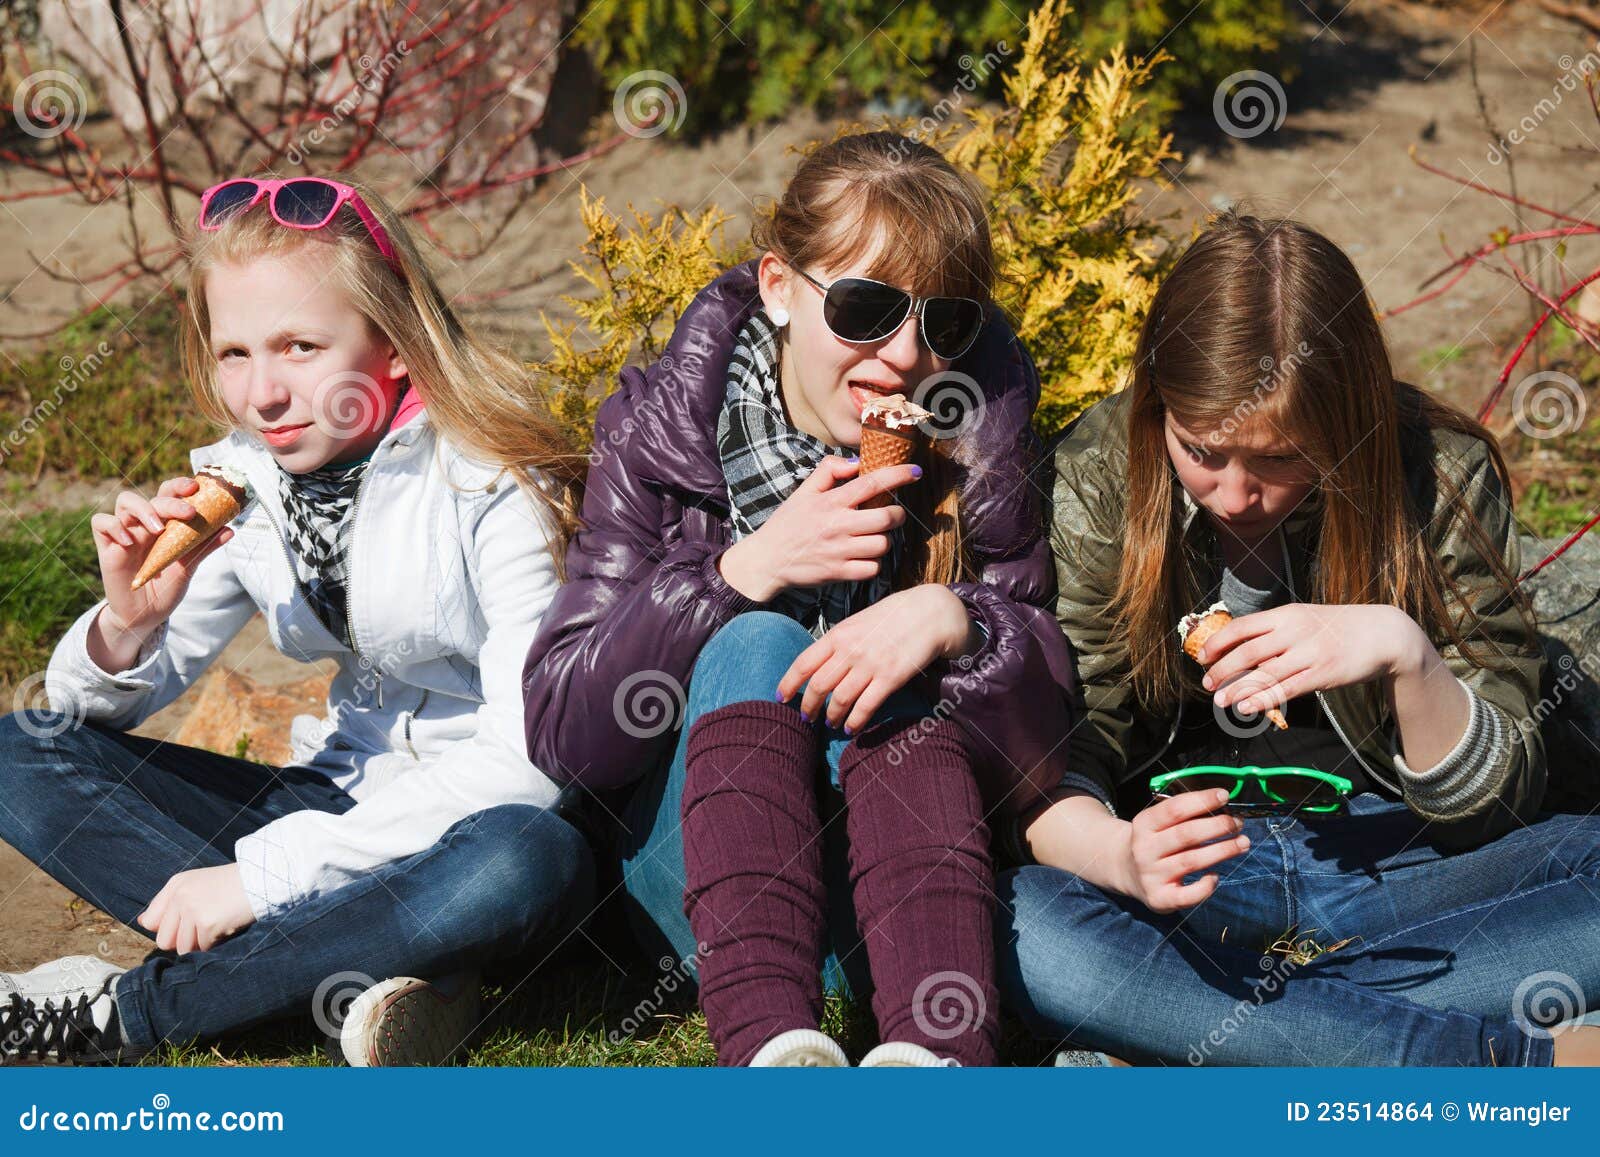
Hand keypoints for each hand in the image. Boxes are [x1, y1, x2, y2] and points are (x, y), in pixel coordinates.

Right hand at [91, 477, 232, 641]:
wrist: (146, 615)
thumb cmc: (166, 588)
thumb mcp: (188, 567)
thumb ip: (204, 547)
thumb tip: (230, 530)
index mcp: (166, 524)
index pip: (169, 494)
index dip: (179, 486)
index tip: (196, 487)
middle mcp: (145, 524)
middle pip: (152, 497)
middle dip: (171, 501)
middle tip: (189, 513)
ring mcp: (126, 533)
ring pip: (126, 502)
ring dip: (144, 510)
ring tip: (159, 530)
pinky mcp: (107, 547)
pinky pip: (101, 523)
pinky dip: (114, 526)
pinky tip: (129, 542)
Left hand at [137, 864, 255, 954]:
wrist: (262, 879)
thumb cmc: (231, 883)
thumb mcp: (198, 884)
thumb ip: (169, 903)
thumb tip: (143, 923)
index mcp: (176, 885)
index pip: (151, 921)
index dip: (169, 929)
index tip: (187, 923)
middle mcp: (180, 896)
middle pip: (164, 940)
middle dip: (183, 940)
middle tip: (204, 928)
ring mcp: (192, 910)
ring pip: (184, 948)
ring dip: (202, 943)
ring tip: (218, 925)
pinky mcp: (207, 924)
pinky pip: (204, 948)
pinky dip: (217, 943)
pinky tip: (227, 926)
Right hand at [717, 456, 918, 602]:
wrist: (768, 560)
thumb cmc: (788, 524)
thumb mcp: (803, 491)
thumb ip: (828, 470)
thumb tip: (856, 463)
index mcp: (831, 502)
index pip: (871, 483)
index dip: (898, 475)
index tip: (915, 471)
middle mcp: (838, 526)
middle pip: (887, 518)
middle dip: (896, 514)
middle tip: (891, 514)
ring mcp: (840, 551)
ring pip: (883, 544)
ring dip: (884, 540)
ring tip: (872, 537)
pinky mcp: (839, 573)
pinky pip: (873, 568)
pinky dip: (874, 563)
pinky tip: (864, 556)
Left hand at [776, 585, 976, 731]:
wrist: (930, 612)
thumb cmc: (895, 615)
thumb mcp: (860, 621)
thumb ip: (841, 640)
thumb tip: (823, 662)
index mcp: (839, 634)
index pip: (804, 662)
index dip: (789, 683)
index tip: (781, 697)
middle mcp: (850, 650)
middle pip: (818, 685)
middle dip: (808, 706)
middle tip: (806, 718)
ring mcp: (870, 665)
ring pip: (839, 699)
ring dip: (831, 716)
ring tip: (829, 724)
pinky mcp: (890, 678)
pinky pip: (865, 707)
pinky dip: (854, 721)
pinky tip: (850, 728)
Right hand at [1116, 789, 1250, 913]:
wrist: (1128, 871)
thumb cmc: (1155, 842)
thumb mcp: (1158, 823)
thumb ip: (1185, 815)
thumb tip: (1223, 809)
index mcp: (1144, 824)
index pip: (1175, 809)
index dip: (1202, 800)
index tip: (1224, 796)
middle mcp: (1144, 849)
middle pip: (1186, 834)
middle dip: (1217, 826)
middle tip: (1237, 823)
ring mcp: (1151, 875)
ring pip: (1191, 861)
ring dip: (1222, 850)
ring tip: (1242, 843)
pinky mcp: (1160, 898)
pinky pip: (1187, 895)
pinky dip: (1206, 886)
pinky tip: (1215, 876)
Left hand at [1195, 603, 1428, 717]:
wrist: (1383, 633)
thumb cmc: (1337, 628)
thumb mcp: (1304, 618)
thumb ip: (1275, 632)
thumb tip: (1239, 650)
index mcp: (1286, 615)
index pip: (1241, 627)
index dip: (1217, 643)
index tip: (1202, 657)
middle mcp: (1294, 631)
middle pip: (1247, 652)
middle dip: (1222, 669)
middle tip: (1207, 684)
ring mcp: (1309, 653)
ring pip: (1264, 674)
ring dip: (1237, 689)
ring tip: (1220, 700)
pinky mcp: (1323, 674)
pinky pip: (1286, 689)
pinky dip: (1262, 699)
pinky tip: (1246, 707)